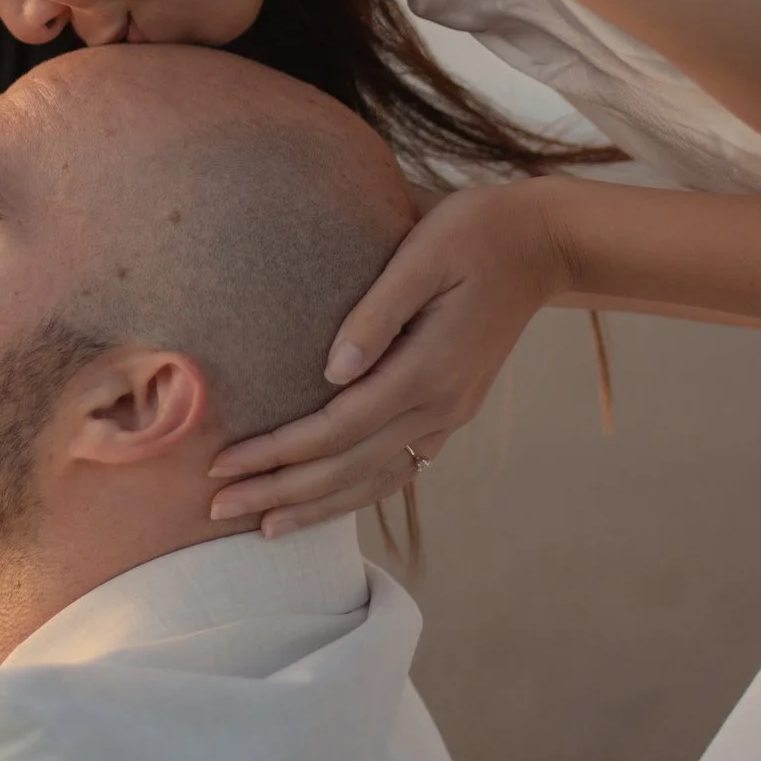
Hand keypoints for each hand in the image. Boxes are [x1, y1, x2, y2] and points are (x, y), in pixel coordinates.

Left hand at [206, 177, 571, 534]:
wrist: (542, 244)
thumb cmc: (474, 232)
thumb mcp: (425, 252)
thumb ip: (377, 310)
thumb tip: (331, 370)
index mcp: (429, 369)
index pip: (337, 428)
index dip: (278, 452)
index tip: (223, 464)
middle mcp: (441, 405)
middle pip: (348, 467)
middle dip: (281, 491)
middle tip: (218, 509)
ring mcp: (451, 413)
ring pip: (376, 479)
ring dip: (316, 506)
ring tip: (263, 528)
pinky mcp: (453, 409)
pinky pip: (400, 468)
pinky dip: (359, 493)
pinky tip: (327, 504)